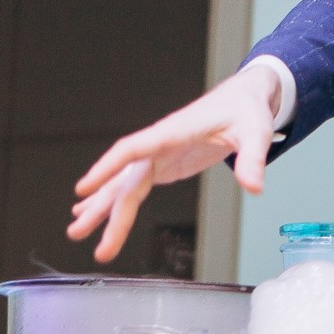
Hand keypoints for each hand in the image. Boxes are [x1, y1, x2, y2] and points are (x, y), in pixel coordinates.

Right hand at [69, 61, 281, 262]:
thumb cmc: (245, 110)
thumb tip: (254, 186)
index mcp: (174, 132)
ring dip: (102, 209)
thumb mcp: (255, 132)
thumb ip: (253, 159)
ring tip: (77, 232)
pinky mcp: (164, 164)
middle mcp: (159, 144)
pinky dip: (114, 201)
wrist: (243, 98)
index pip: (133, 149)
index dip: (108, 167)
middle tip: (79, 234)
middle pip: (125, 180)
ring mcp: (159, 155)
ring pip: (124, 186)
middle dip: (103, 209)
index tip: (84, 188)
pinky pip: (133, 186)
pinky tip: (94, 212)